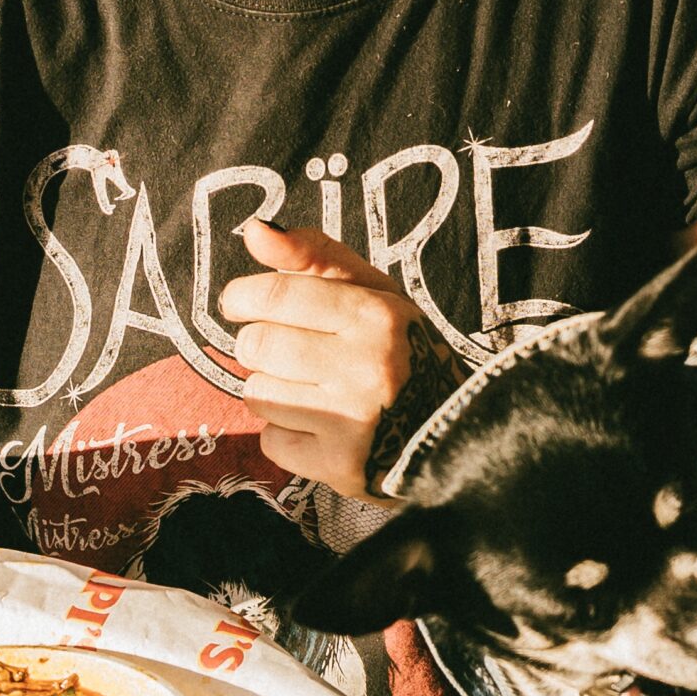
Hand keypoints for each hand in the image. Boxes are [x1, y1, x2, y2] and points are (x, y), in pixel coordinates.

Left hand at [222, 222, 462, 501]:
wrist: (455, 431)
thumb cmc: (402, 351)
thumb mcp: (374, 293)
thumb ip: (315, 256)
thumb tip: (254, 230)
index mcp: (377, 315)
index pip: (275, 294)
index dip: (242, 298)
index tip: (241, 304)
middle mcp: (368, 366)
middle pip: (257, 346)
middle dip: (260, 348)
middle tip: (290, 353)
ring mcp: (355, 421)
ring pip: (258, 394)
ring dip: (273, 391)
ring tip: (312, 391)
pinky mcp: (341, 466)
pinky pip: (272, 441)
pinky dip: (286, 434)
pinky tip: (321, 427)